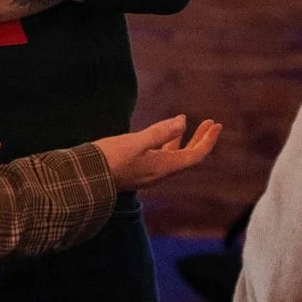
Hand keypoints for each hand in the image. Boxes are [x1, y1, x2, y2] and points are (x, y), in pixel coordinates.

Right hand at [94, 115, 221, 190]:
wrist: (85, 179)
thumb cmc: (109, 160)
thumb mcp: (135, 143)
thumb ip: (159, 133)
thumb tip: (182, 121)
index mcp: (162, 167)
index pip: (194, 156)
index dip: (207, 141)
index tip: (216, 124)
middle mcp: (159, 172)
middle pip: (188, 157)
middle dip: (201, 139)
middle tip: (210, 122)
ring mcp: (148, 171)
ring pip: (174, 156)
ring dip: (185, 140)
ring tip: (190, 123)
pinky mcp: (137, 168)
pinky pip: (161, 155)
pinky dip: (168, 142)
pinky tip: (164, 132)